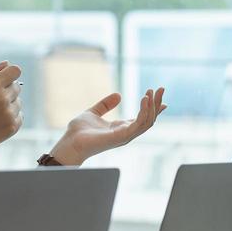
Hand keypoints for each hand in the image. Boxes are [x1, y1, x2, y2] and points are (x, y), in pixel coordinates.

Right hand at [0, 61, 23, 155]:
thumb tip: (6, 64)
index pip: (15, 71)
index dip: (9, 73)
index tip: (4, 78)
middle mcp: (3, 99)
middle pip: (17, 86)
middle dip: (7, 89)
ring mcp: (9, 114)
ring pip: (18, 101)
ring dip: (9, 104)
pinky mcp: (13, 126)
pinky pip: (19, 115)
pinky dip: (10, 116)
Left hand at [49, 88, 167, 166]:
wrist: (70, 142)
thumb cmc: (79, 131)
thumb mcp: (94, 112)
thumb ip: (106, 104)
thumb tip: (118, 95)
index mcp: (121, 128)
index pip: (143, 118)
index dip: (153, 107)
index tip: (159, 95)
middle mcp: (126, 133)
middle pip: (149, 119)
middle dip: (157, 104)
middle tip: (161, 89)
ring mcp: (125, 136)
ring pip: (148, 122)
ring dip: (153, 106)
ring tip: (152, 92)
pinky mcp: (122, 136)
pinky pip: (139, 124)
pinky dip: (144, 111)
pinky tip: (145, 99)